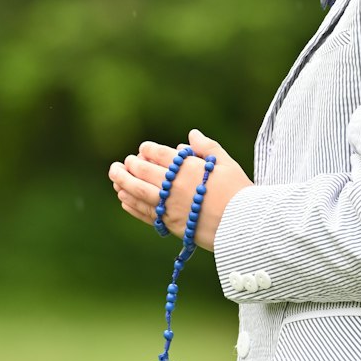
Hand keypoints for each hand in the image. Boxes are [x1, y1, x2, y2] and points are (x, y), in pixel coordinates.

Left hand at [108, 129, 252, 250]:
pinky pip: (146, 214)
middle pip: (143, 173)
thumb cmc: (239, 191)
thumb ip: (207, 147)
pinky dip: (133, 206)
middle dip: (129, 167)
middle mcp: (175, 186)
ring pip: (139, 193)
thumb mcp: (227, 163)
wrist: (245, 224)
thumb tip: (191, 135)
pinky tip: (125, 200)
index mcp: (188, 168)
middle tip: (120, 164)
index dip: (147, 151)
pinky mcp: (171, 225)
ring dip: (123, 184)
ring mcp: (171, 207)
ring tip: (115, 178)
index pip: (159, 154)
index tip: (142, 150)